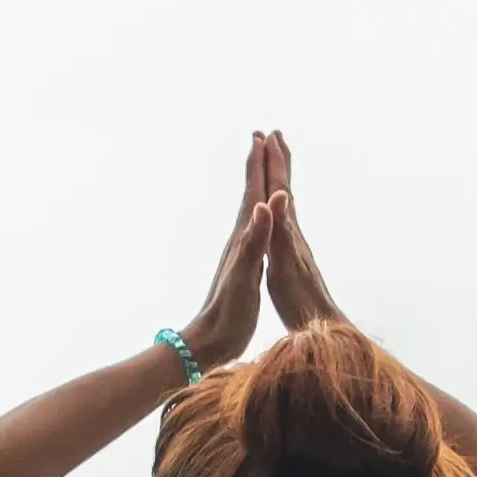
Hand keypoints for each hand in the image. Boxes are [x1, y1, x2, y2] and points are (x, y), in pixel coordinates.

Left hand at [179, 131, 288, 375]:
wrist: (210, 340)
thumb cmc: (229, 312)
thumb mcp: (244, 275)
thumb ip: (254, 239)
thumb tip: (266, 205)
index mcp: (243, 238)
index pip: (254, 193)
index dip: (259, 165)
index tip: (264, 136)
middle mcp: (240, 239)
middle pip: (252, 195)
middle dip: (258, 166)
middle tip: (264, 137)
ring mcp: (241, 252)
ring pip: (253, 210)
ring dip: (260, 187)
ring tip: (265, 170)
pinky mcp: (244, 265)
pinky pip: (255, 230)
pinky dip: (263, 216)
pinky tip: (263, 219)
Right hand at [265, 141, 349, 335]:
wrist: (321, 326)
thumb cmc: (300, 301)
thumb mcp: (286, 265)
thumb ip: (282, 231)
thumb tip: (282, 197)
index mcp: (288, 231)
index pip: (279, 187)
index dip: (271, 162)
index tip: (265, 134)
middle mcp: (294, 233)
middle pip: (285, 189)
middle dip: (277, 161)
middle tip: (273, 135)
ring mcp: (295, 245)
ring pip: (285, 204)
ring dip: (278, 181)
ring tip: (275, 166)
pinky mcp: (293, 258)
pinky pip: (283, 222)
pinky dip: (278, 208)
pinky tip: (278, 215)